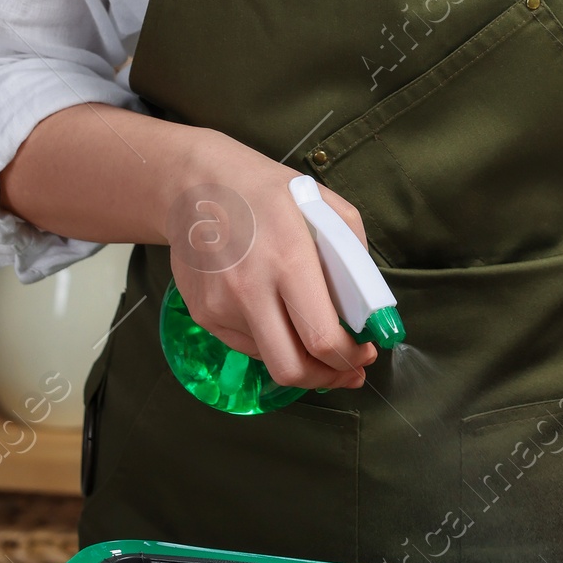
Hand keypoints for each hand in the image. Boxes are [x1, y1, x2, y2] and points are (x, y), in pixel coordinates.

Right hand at [166, 133, 377, 392]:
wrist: (195, 184)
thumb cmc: (267, 193)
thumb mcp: (324, 207)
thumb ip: (351, 257)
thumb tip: (367, 309)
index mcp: (288, 259)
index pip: (322, 337)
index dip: (351, 357)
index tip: (366, 353)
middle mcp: (249, 290)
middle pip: (292, 370)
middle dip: (328, 378)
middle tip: (348, 370)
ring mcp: (220, 307)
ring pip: (270, 361)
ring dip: (301, 359)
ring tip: (316, 341)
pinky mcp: (202, 315)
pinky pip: (248, 345)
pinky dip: (272, 342)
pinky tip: (280, 318)